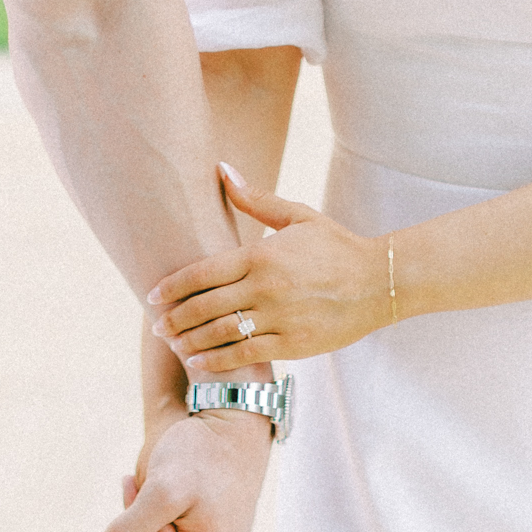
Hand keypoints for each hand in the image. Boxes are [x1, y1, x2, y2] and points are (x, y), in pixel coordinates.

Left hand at [101, 407, 269, 531]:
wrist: (238, 424)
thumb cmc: (201, 454)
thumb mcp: (160, 490)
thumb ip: (132, 528)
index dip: (126, 527)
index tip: (131, 484)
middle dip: (138, 530)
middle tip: (136, 485)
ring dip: (151, 523)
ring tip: (149, 486)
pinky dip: (169, 518)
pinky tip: (165, 490)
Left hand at [147, 163, 390, 374]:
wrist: (379, 282)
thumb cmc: (337, 247)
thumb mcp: (298, 216)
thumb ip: (255, 200)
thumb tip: (222, 168)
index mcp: (263, 254)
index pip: (203, 272)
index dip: (173, 287)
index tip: (152, 296)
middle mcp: (266, 287)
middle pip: (205, 305)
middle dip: (175, 318)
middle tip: (158, 325)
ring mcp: (279, 317)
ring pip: (221, 333)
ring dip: (190, 341)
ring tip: (173, 344)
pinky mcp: (292, 344)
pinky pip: (245, 355)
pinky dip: (217, 360)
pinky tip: (199, 363)